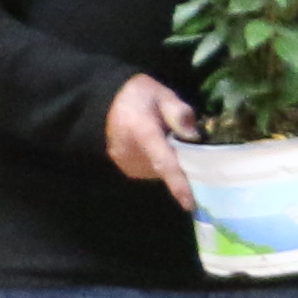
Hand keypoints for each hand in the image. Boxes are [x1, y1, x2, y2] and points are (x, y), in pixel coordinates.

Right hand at [103, 71, 202, 198]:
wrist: (103, 101)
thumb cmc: (137, 95)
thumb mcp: (161, 94)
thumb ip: (178, 112)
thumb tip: (193, 135)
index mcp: (143, 133)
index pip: (164, 163)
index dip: (178, 184)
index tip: (190, 204)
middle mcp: (132, 154)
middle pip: (167, 169)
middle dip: (185, 162)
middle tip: (192, 144)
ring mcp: (126, 163)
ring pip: (161, 172)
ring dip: (172, 161)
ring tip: (172, 140)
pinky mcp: (126, 168)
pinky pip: (152, 170)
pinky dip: (161, 163)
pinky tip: (162, 147)